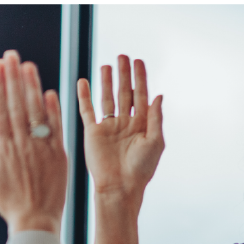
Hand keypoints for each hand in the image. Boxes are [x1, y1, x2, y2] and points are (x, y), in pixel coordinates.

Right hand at [0, 50, 66, 234]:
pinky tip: (49, 92)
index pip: (0, 109)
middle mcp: (22, 143)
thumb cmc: (10, 202)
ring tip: (28, 66)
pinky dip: (53, 110)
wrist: (36, 221)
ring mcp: (41, 147)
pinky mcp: (59, 154)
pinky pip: (55, 128)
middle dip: (13, 77)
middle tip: (11, 55)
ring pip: (36, 111)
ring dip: (32, 86)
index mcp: (3, 148)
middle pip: (16, 104)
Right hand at [77, 55, 163, 204]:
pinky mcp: (93, 132)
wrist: (119, 187)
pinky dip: (85, 96)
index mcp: (141, 125)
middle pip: (124, 93)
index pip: (141, 96)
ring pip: (106, 98)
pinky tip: (84, 82)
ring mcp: (108, 127)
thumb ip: (156, 118)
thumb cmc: (140, 170)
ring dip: (106, 82)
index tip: (139, 61)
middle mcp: (125, 124)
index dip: (140, 78)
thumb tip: (159, 95)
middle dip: (124, 75)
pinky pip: (87, 111)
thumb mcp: (155, 142)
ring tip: (106, 65)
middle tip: (122, 56)